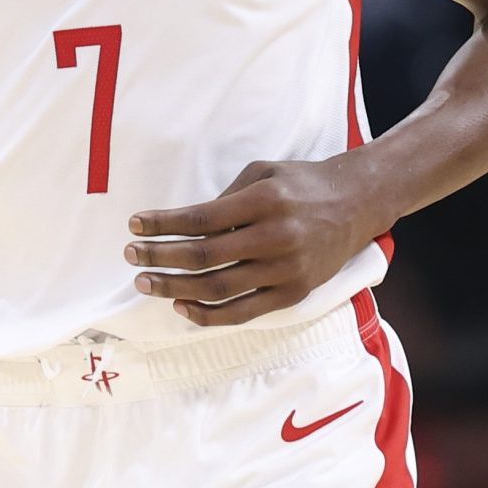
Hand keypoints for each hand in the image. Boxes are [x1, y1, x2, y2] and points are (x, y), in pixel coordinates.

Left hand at [125, 156, 393, 326]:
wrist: (357, 204)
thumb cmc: (302, 183)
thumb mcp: (263, 173)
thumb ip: (225, 199)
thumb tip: (181, 226)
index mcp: (265, 200)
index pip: (201, 218)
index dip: (163, 224)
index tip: (135, 224)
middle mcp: (276, 237)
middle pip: (204, 256)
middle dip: (160, 257)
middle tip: (130, 256)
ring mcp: (286, 269)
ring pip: (218, 288)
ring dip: (174, 288)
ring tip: (146, 282)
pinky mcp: (293, 294)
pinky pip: (243, 312)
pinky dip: (208, 315)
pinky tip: (181, 306)